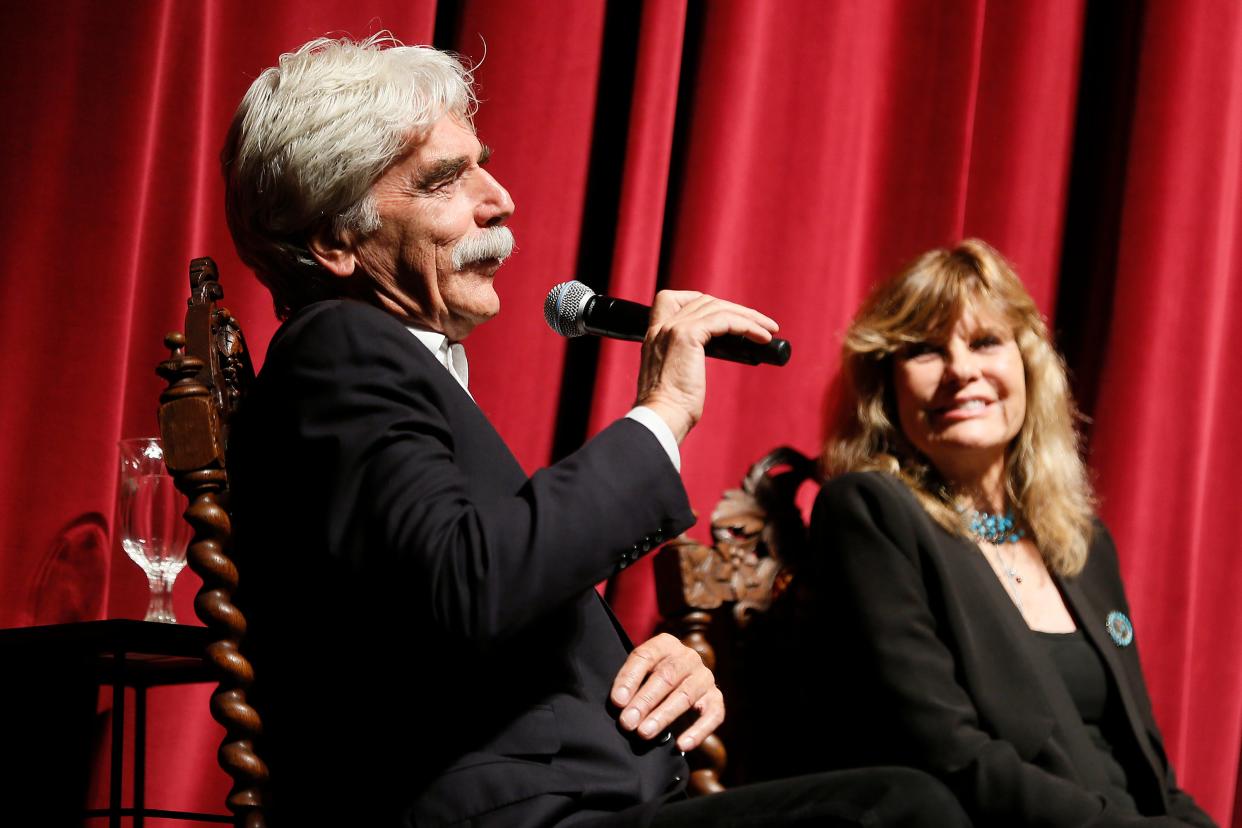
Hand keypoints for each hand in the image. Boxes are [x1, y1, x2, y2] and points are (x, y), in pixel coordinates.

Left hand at [610, 632, 724, 751]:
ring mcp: (705, 677)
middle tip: (627, 722)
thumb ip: (629, 685)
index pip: (645, 656)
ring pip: (686, 695)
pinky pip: (712, 715)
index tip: (617, 702)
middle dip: (644, 701)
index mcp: (665, 644)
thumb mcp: (639, 674)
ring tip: (644, 733)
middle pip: (666, 676)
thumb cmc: (650, 680)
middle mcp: (688, 657)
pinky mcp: (716, 699)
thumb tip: (620, 705)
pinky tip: (681, 745)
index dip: (630, 679)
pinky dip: (697, 731)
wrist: (679, 685)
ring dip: (664, 716)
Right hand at [635, 291, 777, 442]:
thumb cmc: (670, 409)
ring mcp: (673, 328)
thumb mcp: (672, 378)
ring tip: (769, 330)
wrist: (661, 419)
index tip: (724, 316)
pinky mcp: (688, 335)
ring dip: (749, 317)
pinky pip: (726, 320)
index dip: (701, 302)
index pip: (672, 299)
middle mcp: (661, 327)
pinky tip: (763, 338)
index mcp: (653, 335)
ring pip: (719, 308)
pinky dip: (748, 326)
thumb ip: (681, 362)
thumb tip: (699, 365)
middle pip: (704, 301)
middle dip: (735, 310)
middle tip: (759, 324)